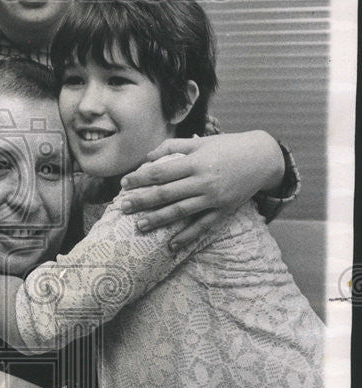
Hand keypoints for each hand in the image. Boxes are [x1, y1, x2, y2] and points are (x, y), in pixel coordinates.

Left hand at [118, 132, 284, 249]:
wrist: (263, 158)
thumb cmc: (228, 147)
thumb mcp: (201, 142)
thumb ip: (172, 147)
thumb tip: (146, 158)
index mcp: (196, 162)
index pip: (160, 172)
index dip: (140, 178)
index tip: (124, 183)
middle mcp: (203, 181)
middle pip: (166, 193)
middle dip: (142, 200)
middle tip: (123, 207)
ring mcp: (213, 198)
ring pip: (180, 211)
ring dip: (158, 220)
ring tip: (139, 225)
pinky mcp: (223, 211)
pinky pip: (202, 226)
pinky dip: (187, 236)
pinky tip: (171, 244)